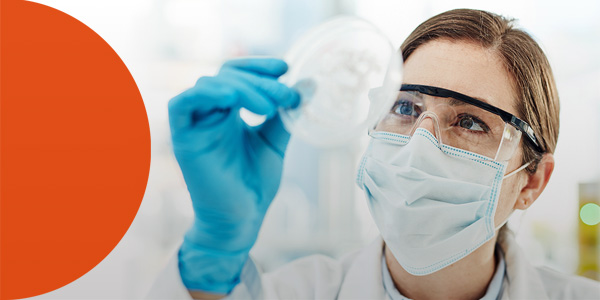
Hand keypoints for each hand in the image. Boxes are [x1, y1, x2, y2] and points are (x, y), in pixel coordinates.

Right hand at [168, 58, 299, 293]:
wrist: (241, 220)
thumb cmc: (254, 184)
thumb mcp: (274, 142)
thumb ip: (286, 114)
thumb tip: (309, 85)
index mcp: (228, 112)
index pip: (237, 73)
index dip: (258, 66)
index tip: (286, 69)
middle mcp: (209, 113)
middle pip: (227, 76)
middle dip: (260, 81)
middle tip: (286, 96)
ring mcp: (195, 124)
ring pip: (209, 85)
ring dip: (242, 88)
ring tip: (269, 107)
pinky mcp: (183, 138)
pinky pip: (182, 105)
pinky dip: (205, 95)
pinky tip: (231, 98)